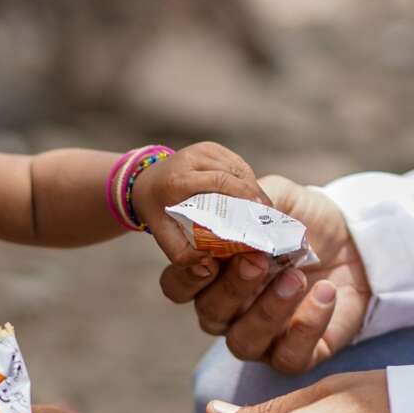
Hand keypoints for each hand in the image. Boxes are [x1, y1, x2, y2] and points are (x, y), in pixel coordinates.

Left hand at [131, 142, 270, 277]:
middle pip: (235, 175)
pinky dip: (248, 181)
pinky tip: (251, 200)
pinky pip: (238, 164)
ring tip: (263, 212)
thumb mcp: (163, 234)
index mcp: (179, 178)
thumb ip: (181, 255)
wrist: (145, 181)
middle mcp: (192, 158)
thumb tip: (209, 264)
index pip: (220, 181)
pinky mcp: (211, 147)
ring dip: (254, 189)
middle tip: (268, 220)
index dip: (245, 196)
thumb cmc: (156, 210)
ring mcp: (203, 149)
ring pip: (240, 169)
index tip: (261, 215)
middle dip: (255, 197)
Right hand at [175, 175, 371, 371]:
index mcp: (213, 273)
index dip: (185, 278)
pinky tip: (325, 293)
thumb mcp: (277, 197)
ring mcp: (261, 336)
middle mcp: (228, 310)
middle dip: (231, 288)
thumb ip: (249, 202)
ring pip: (244, 343)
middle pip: (210, 315)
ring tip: (296, 278)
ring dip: (267, 312)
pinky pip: (289, 357)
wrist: (355, 239)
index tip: (207, 257)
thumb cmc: (304, 218)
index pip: (178, 287)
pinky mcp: (296, 353)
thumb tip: (234, 210)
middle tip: (257, 260)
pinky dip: (307, 327)